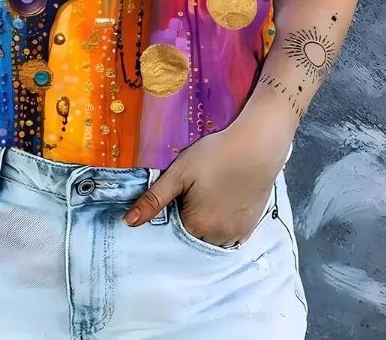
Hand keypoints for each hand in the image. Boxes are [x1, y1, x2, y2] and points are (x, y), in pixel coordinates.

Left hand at [123, 114, 292, 246]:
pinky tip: (226, 201)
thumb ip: (154, 199)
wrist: (257, 147)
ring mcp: (236, 234)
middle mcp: (217, 236)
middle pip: (193, 234)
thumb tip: (129, 222)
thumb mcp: (179, 173)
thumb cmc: (215, 155)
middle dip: (191, 217)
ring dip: (208, 224)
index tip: (182, 191)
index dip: (175, 208)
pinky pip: (231, 235)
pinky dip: (225, 225)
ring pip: (212, 237)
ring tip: (211, 194)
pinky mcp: (251, 227)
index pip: (174, 228)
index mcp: (196, 225)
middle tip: (197, 189)